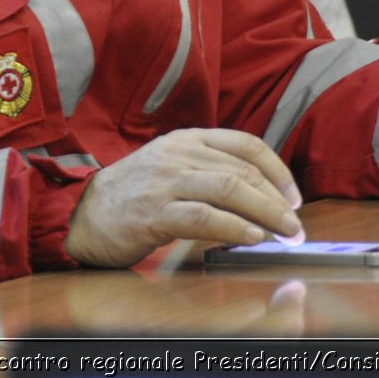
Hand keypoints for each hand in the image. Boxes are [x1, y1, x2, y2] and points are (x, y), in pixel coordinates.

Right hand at [64, 128, 303, 267]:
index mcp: (187, 139)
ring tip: (284, 232)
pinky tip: (251, 238)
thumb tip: (260, 194)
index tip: (294, 196)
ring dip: (265, 212)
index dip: (277, 170)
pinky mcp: (153, 213)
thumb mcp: (172, 167)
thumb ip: (209, 170)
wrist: (83, 213)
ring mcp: (165, 181)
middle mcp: (179, 154)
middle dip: (277, 199)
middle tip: (295, 225)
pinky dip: (233, 227)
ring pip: (229, 189)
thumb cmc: (134, 195)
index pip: (245, 144)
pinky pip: (203, 217)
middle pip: (242, 170)